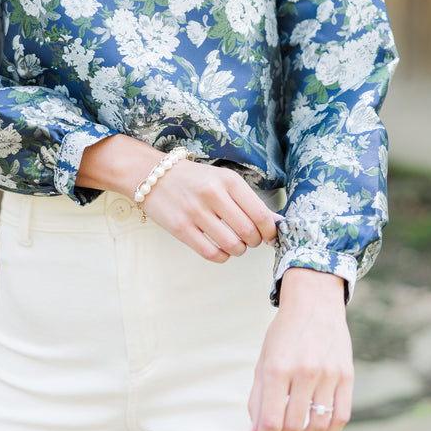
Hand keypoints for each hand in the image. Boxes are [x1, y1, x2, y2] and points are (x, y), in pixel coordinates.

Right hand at [77, 135, 278, 259]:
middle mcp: (214, 194)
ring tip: (234, 243)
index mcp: (228, 180)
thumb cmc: (193, 179)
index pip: (261, 214)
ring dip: (238, 250)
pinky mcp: (180, 228)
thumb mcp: (223, 180)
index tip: (269, 236)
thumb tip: (278, 222)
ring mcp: (196, 211)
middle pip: (249, 232)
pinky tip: (219, 249)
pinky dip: (221, 256)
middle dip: (254, 242)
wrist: (152, 173)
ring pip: (232, 245)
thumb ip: (248, 201)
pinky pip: (211, 253)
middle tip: (249, 239)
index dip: (270, 231)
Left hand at [248, 268, 352, 430]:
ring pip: (318, 426)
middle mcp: (303, 370)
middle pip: (294, 427)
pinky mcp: (346, 375)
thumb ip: (258, 398)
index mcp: (277, 366)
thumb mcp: (264, 359)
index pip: (271, 421)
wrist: (314, 301)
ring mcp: (328, 373)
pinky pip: (341, 416)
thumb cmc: (284, 332)